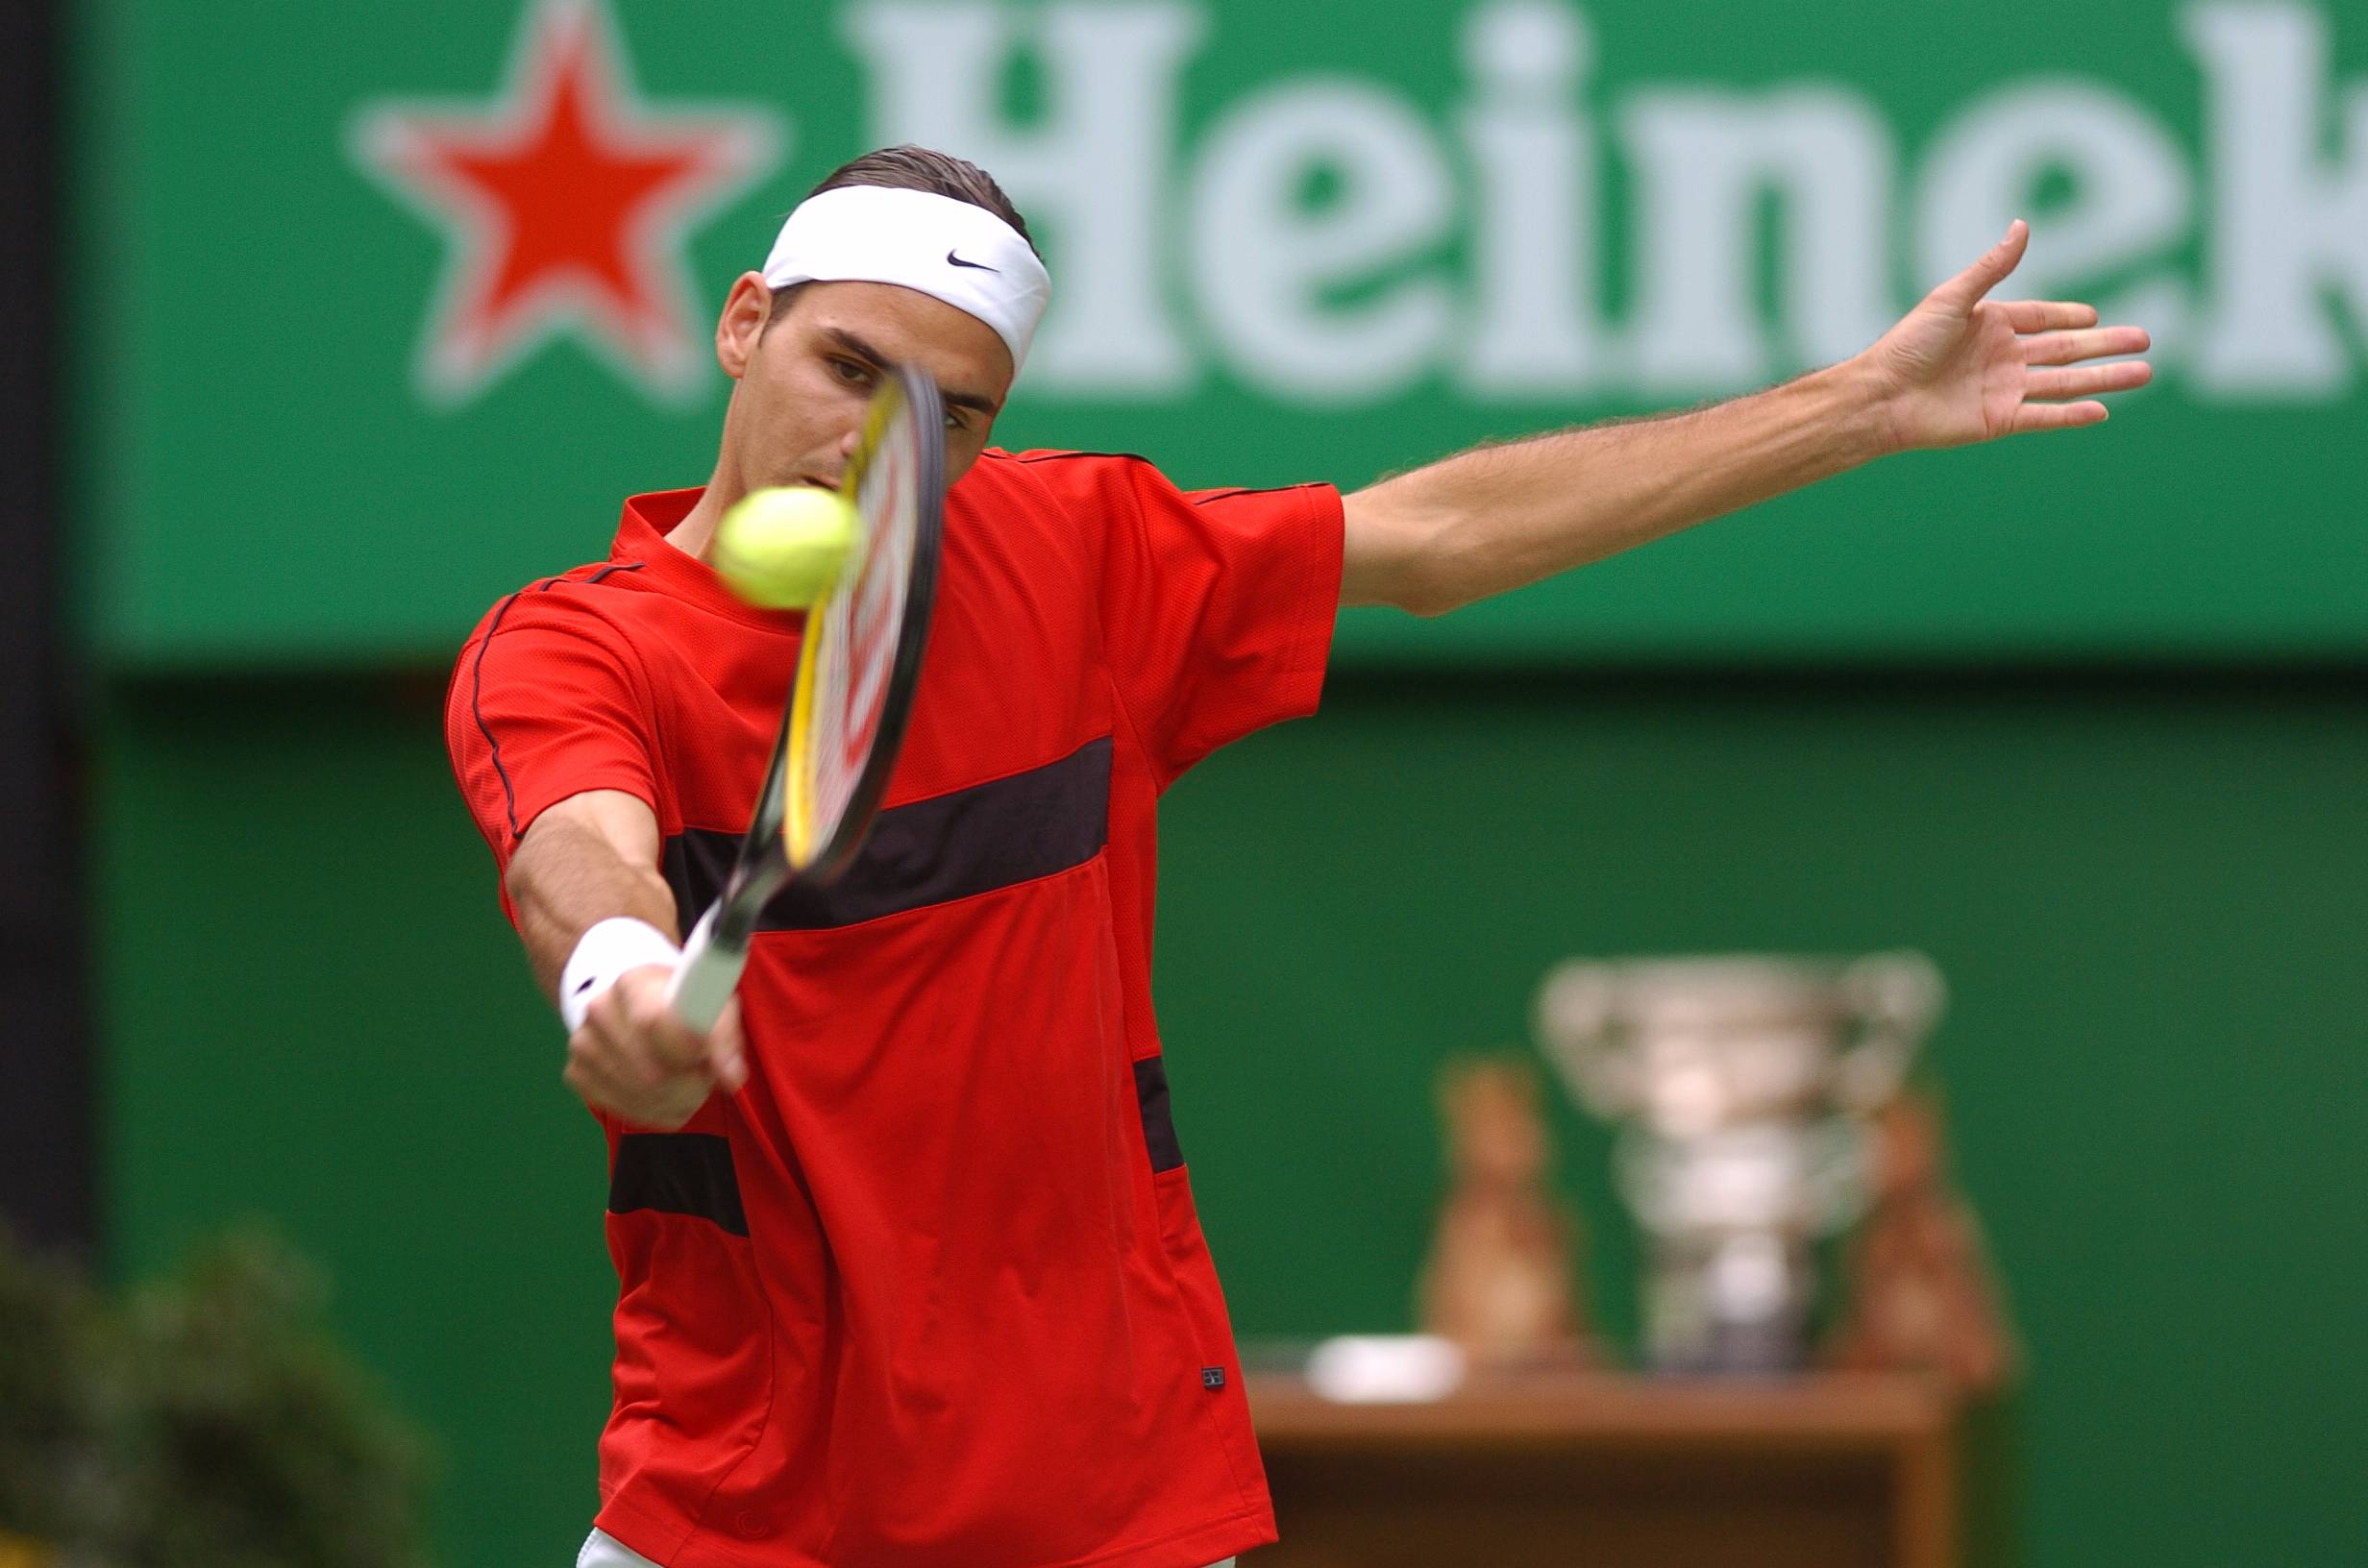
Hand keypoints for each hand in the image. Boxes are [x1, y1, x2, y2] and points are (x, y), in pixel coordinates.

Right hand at [563, 965, 747, 1129]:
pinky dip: (655, 1111)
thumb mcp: (711, 1004)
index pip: (653, 1022)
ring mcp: (583, 1044)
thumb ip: (724, 1037)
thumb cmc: (681, 1003)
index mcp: (633, 982)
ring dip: (676, 1100)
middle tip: (706, 1077)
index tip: (706, 1059)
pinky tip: (668, 1095)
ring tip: (691, 1085)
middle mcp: (599, 1010)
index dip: (687, 1049)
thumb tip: (731, 1078)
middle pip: (650, 1071)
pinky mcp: (577, 1073)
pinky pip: (623, 1109)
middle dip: (689, 1084)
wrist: (635, 1003)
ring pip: (639, 1096)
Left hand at [1862, 220, 2151, 450]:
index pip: (2043, 318)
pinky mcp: (1999, 420)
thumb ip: (1992, 267)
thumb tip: (2022, 224)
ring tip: (2144, 373)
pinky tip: (2102, 411)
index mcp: (1991, 324)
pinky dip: (2072, 415)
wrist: (1881, 396)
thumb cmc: (1908, 344)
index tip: (2098, 316)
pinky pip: (2044, 416)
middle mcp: (2002, 357)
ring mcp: (2003, 389)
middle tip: (2146, 340)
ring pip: (2065, 383)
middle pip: (2066, 350)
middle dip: (2106, 345)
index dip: (2072, 317)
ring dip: (2104, 379)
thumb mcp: (1953, 298)